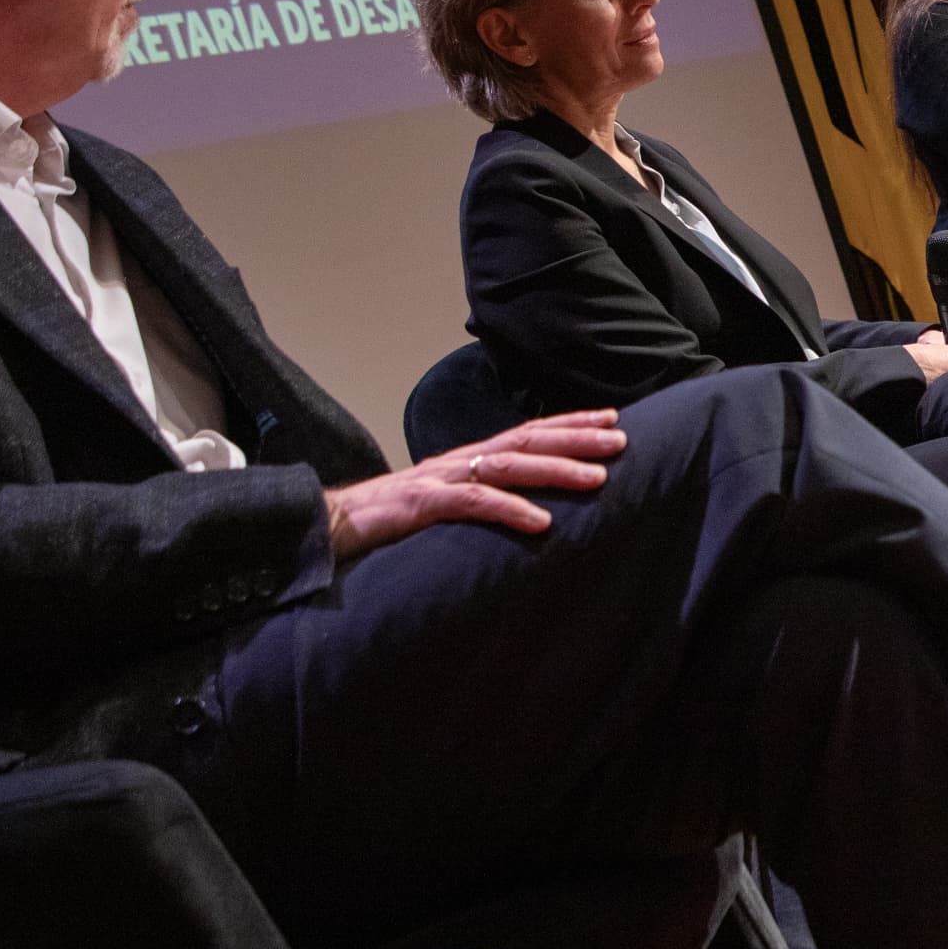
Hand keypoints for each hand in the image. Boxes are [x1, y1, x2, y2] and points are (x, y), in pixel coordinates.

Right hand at [323, 410, 625, 563]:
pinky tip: (542, 524)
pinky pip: (473, 505)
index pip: (526, 433)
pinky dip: (510, 511)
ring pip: (507, 467)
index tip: (612, 420)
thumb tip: (526, 506)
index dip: (569, 424)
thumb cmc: (388, 521)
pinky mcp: (420, 505)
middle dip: (576, 437)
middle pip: (525, 440)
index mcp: (467, 460)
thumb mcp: (445, 506)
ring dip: (555, 469)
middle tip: (620, 439)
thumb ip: (479, 498)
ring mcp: (439, 480)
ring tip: (597, 478)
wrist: (326, 528)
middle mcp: (458, 461)